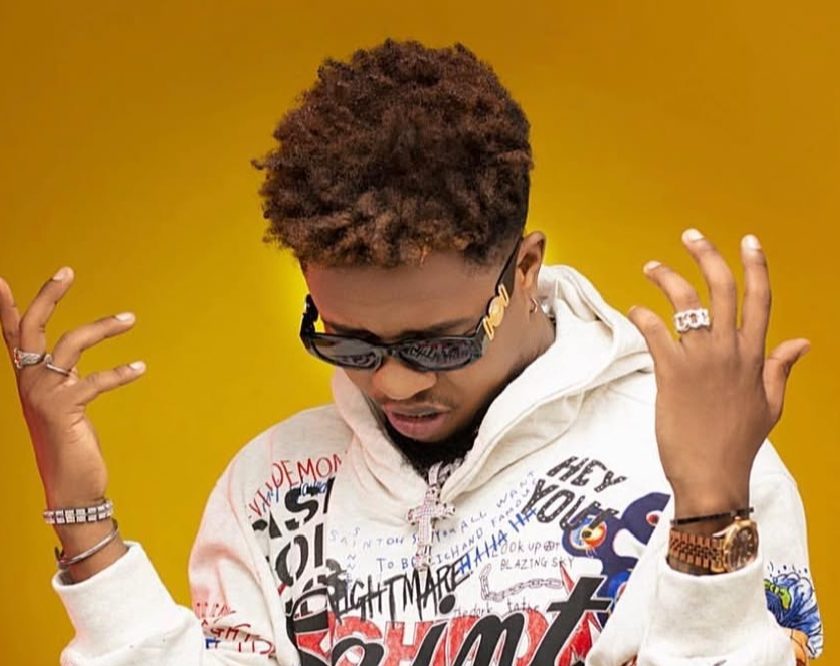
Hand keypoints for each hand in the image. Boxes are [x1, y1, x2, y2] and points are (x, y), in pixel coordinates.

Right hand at [0, 267, 144, 507]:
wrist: (71, 487)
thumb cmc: (69, 444)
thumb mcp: (62, 403)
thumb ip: (62, 378)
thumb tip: (69, 357)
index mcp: (28, 379)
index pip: (13, 336)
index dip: (8, 309)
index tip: (0, 281)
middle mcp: (29, 383)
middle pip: (32, 328)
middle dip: (48, 296)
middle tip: (68, 270)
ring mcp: (43, 396)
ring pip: (70, 344)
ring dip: (102, 327)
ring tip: (131, 318)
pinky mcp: (64, 410)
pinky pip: (94, 381)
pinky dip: (120, 373)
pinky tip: (140, 369)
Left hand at [627, 229, 808, 522]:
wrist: (712, 476)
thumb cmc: (738, 442)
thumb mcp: (769, 405)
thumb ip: (781, 368)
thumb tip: (802, 341)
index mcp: (755, 357)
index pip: (760, 300)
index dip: (756, 266)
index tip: (749, 241)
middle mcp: (730, 353)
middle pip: (722, 290)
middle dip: (707, 256)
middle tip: (691, 236)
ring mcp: (701, 362)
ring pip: (687, 305)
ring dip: (667, 279)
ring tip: (652, 267)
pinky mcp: (672, 374)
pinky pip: (656, 333)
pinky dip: (644, 316)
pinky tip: (635, 309)